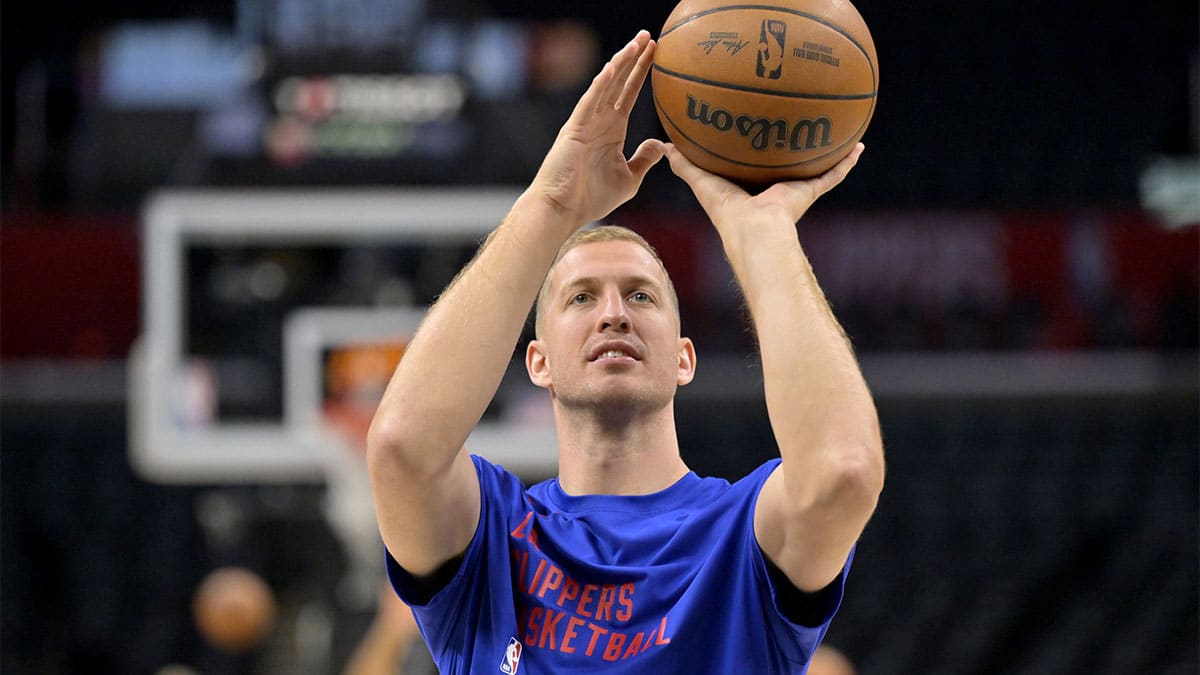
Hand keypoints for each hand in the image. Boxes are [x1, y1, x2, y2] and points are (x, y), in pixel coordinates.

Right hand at [528, 30, 665, 224]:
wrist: (563, 211)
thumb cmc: (591, 198)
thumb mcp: (628, 179)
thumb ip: (644, 160)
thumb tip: (661, 144)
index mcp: (612, 130)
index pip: (629, 94)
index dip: (642, 73)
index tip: (656, 53)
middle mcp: (599, 121)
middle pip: (619, 82)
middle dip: (634, 59)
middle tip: (649, 36)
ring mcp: (586, 123)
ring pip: (605, 87)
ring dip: (621, 64)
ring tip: (636, 43)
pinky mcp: (574, 130)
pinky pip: (589, 103)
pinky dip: (599, 86)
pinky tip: (612, 69)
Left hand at [662, 142, 864, 245]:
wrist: (755, 230)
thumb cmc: (726, 211)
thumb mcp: (702, 181)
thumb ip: (685, 165)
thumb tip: (664, 145)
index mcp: (750, 186)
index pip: (753, 162)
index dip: (755, 147)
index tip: (759, 128)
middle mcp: (775, 187)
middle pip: (786, 161)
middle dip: (792, 145)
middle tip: (800, 119)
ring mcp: (795, 189)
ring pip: (814, 166)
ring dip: (826, 150)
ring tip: (837, 127)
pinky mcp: (809, 192)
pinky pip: (833, 174)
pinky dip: (846, 162)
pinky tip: (858, 145)